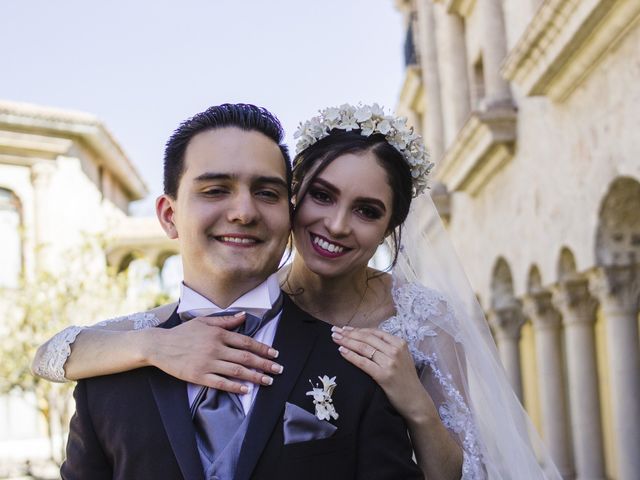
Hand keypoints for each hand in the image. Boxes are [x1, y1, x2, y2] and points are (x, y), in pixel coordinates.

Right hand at [143, 313, 282, 394]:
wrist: (159, 345)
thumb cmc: (183, 333)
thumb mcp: (204, 322)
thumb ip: (226, 321)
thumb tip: (244, 316)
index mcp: (218, 334)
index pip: (246, 342)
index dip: (263, 348)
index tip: (275, 354)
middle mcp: (215, 348)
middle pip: (246, 358)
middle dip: (265, 364)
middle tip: (279, 369)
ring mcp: (207, 363)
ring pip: (236, 371)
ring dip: (255, 376)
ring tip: (268, 381)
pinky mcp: (199, 376)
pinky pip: (221, 383)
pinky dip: (235, 387)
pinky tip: (246, 390)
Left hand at [331, 326, 436, 421]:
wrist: (415, 400)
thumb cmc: (406, 379)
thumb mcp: (401, 358)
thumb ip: (388, 347)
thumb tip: (365, 338)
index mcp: (400, 343)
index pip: (374, 332)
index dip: (357, 329)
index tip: (345, 328)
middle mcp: (395, 350)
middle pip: (367, 338)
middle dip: (348, 333)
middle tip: (335, 331)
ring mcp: (390, 362)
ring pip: (363, 348)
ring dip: (347, 341)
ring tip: (335, 339)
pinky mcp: (384, 375)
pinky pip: (363, 362)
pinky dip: (351, 355)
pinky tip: (342, 351)